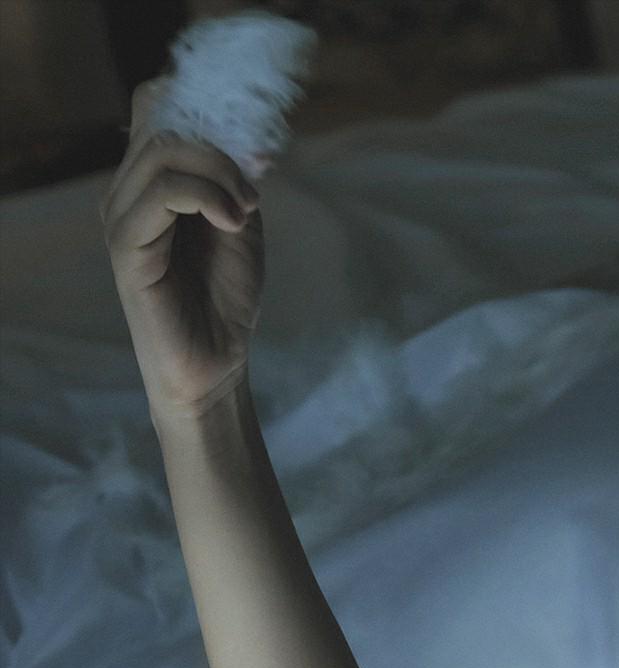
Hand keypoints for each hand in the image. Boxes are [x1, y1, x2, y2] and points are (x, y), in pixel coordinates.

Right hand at [101, 78, 265, 426]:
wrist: (215, 365)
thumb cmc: (224, 300)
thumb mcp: (240, 227)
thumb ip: (237, 181)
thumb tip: (252, 138)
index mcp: (151, 181)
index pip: (157, 107)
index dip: (202, 107)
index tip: (253, 147)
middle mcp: (127, 191)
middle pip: (161, 122)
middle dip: (219, 145)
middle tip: (253, 190)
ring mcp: (121, 216)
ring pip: (161, 152)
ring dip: (218, 172)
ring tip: (246, 212)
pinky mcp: (126, 245)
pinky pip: (159, 193)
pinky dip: (205, 196)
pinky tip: (235, 222)